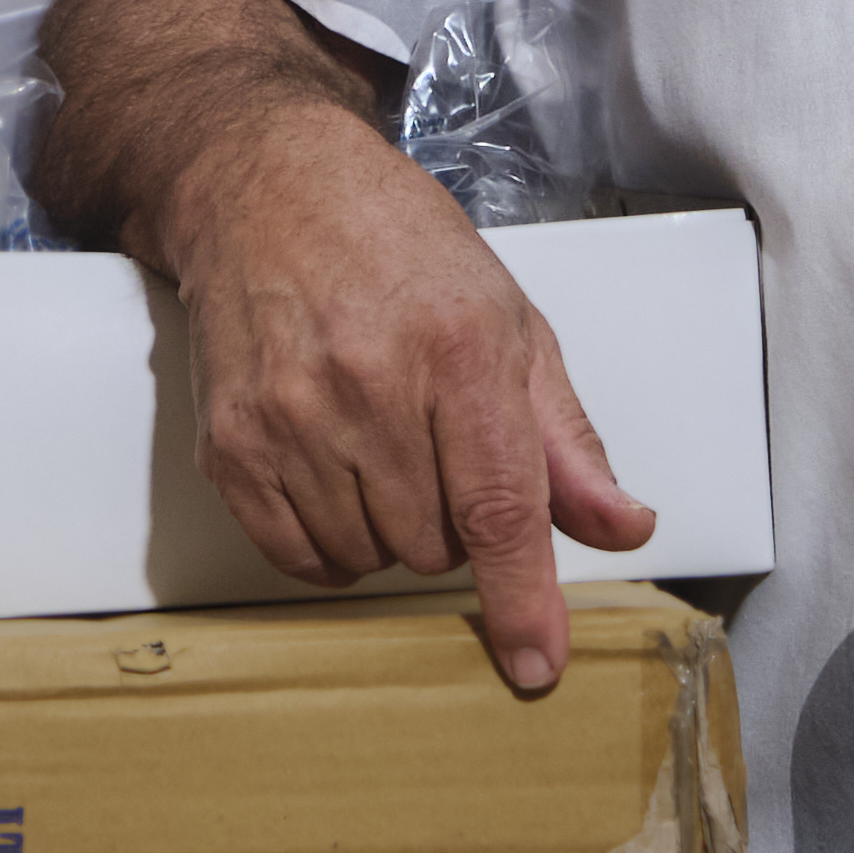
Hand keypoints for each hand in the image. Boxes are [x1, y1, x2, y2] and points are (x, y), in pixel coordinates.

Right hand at [165, 103, 646, 692]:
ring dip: (388, 532)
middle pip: (433, 545)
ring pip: (365, 556)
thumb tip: (624, 527)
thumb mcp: (510, 322)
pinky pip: (293, 554)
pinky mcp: (229, 442)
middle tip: (435, 449)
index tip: (536, 662)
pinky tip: (334, 480)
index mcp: (459, 350)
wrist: (266, 190)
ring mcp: (289, 416)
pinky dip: (326, 544)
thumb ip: (566, 438)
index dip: (521, 598)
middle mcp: (369, 385)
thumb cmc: (396, 247)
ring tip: (380, 448)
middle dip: (451, 524)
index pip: (499, 507)